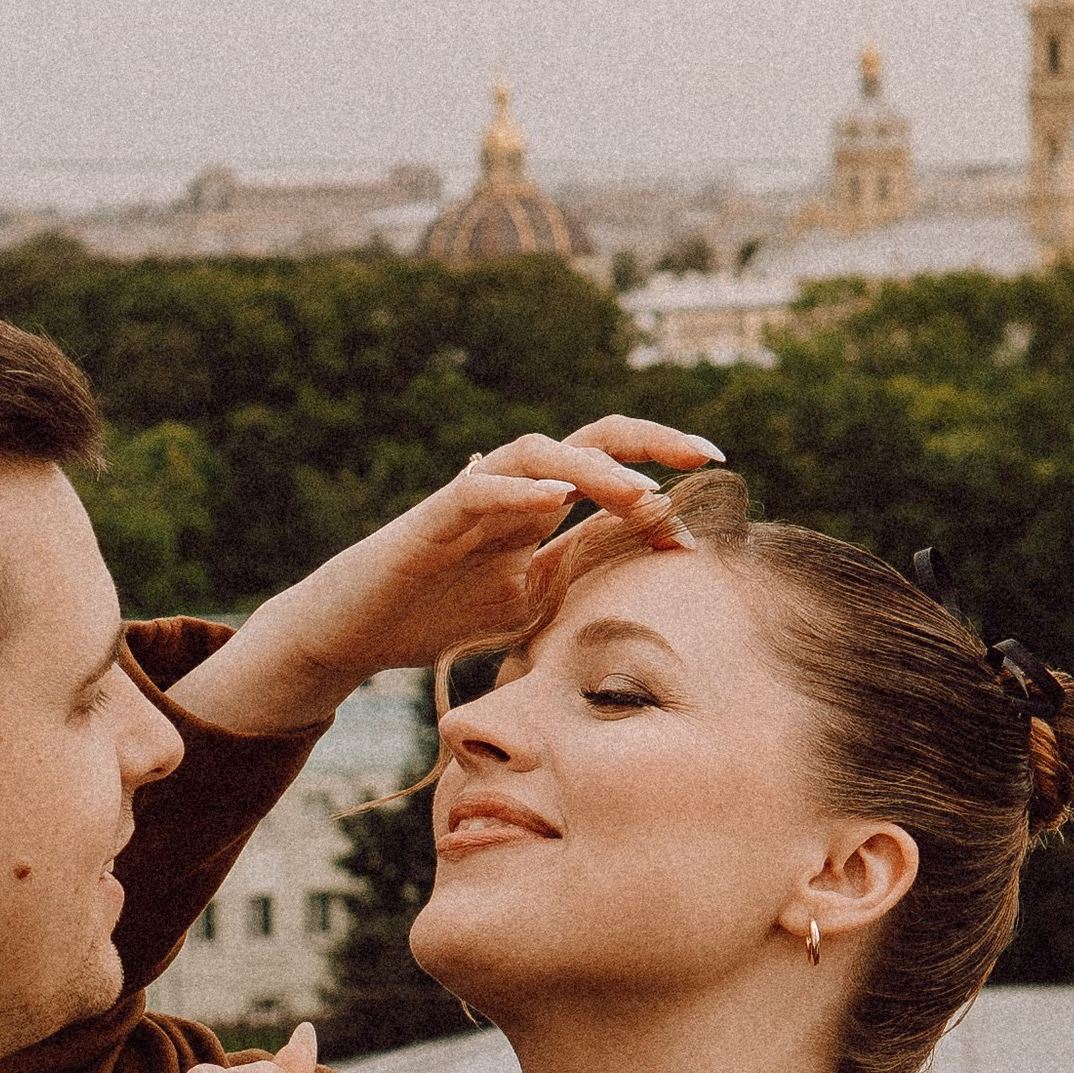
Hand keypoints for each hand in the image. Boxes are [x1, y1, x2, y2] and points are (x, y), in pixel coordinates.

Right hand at [167, 420, 725, 737]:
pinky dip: (516, 490)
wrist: (357, 632)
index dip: (663, 462)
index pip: (611, 468)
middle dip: (647, 442)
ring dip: (593, 470)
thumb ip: (586, 567)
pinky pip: (476, 490)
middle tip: (703, 456)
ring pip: (538, 455)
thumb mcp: (533, 595)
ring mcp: (470, 499)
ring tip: (641, 493)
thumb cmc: (441, 609)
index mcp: (540, 508)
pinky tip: (555, 498)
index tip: (716, 473)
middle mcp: (512, 490)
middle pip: (586, 441)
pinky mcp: (429, 520)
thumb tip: (664, 548)